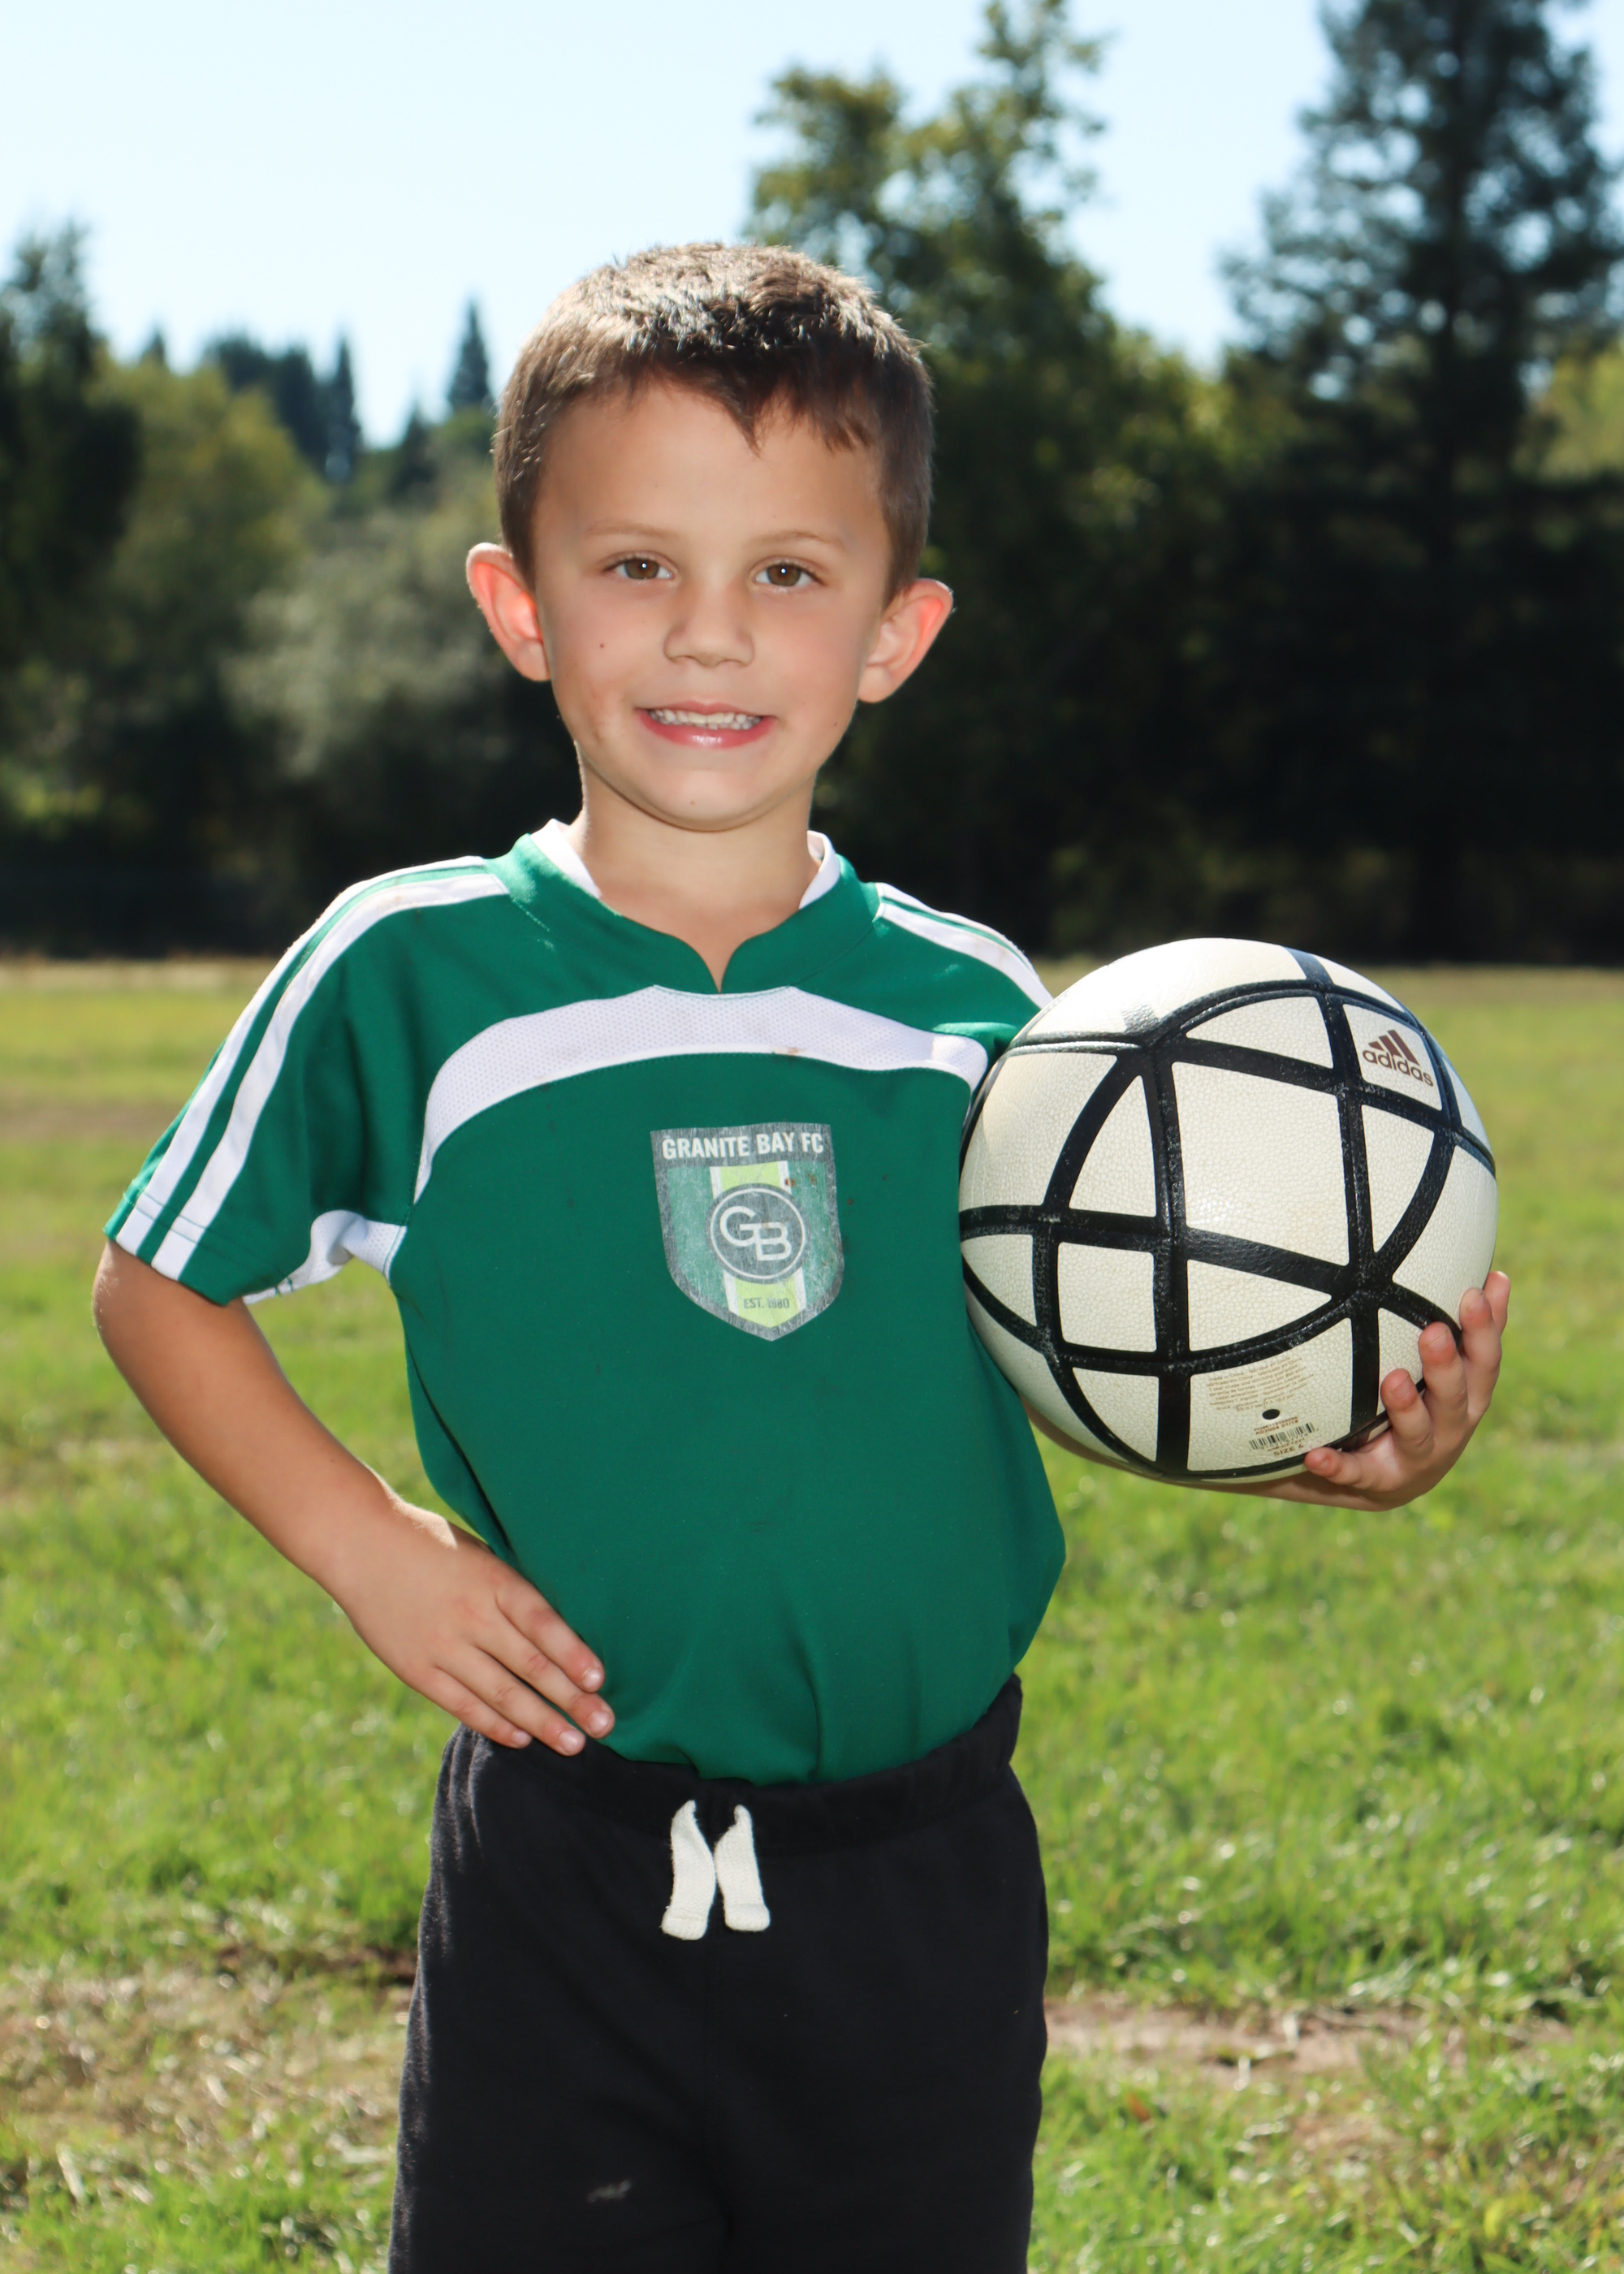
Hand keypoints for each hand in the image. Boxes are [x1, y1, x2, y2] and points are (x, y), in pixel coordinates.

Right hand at [330, 1500, 614, 1754]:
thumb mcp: (483, 1555)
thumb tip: (561, 1632)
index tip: (600, 1680)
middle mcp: (471, 1615)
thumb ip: (514, 1593)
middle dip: (572, 1699)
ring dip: (540, 1722)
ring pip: (501, 1693)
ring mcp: (442, 1645)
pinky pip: (462, 1704)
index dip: (574, 1653)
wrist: (362, 1543)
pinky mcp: (416, 1668)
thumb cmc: (434, 1546)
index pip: (543, 1623)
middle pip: (531, 1665)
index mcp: (494, 1580)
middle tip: (605, 1724)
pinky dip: (494, 1724)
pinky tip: (522, 1738)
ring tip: (573, 1744)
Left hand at [1258, 1271, 1509, 1509]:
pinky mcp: (1378, 1482)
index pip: (1484, 1363)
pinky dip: (1338, 1466)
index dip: (1483, 1332)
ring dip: (1406, 1409)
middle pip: (1455, 1398)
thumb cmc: (1425, 1405)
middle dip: (1446, 1367)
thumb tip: (1497, 1274)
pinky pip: (1356, 1474)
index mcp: (1469, 1398)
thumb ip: (1469, 1329)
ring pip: (1416, 1436)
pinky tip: (1316, 1456)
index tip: (1473, 1294)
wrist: (1388, 1475)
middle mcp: (1450, 1430)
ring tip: (1392, 1381)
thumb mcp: (1448, 1370)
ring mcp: (1416, 1459)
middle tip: (1432, 1332)